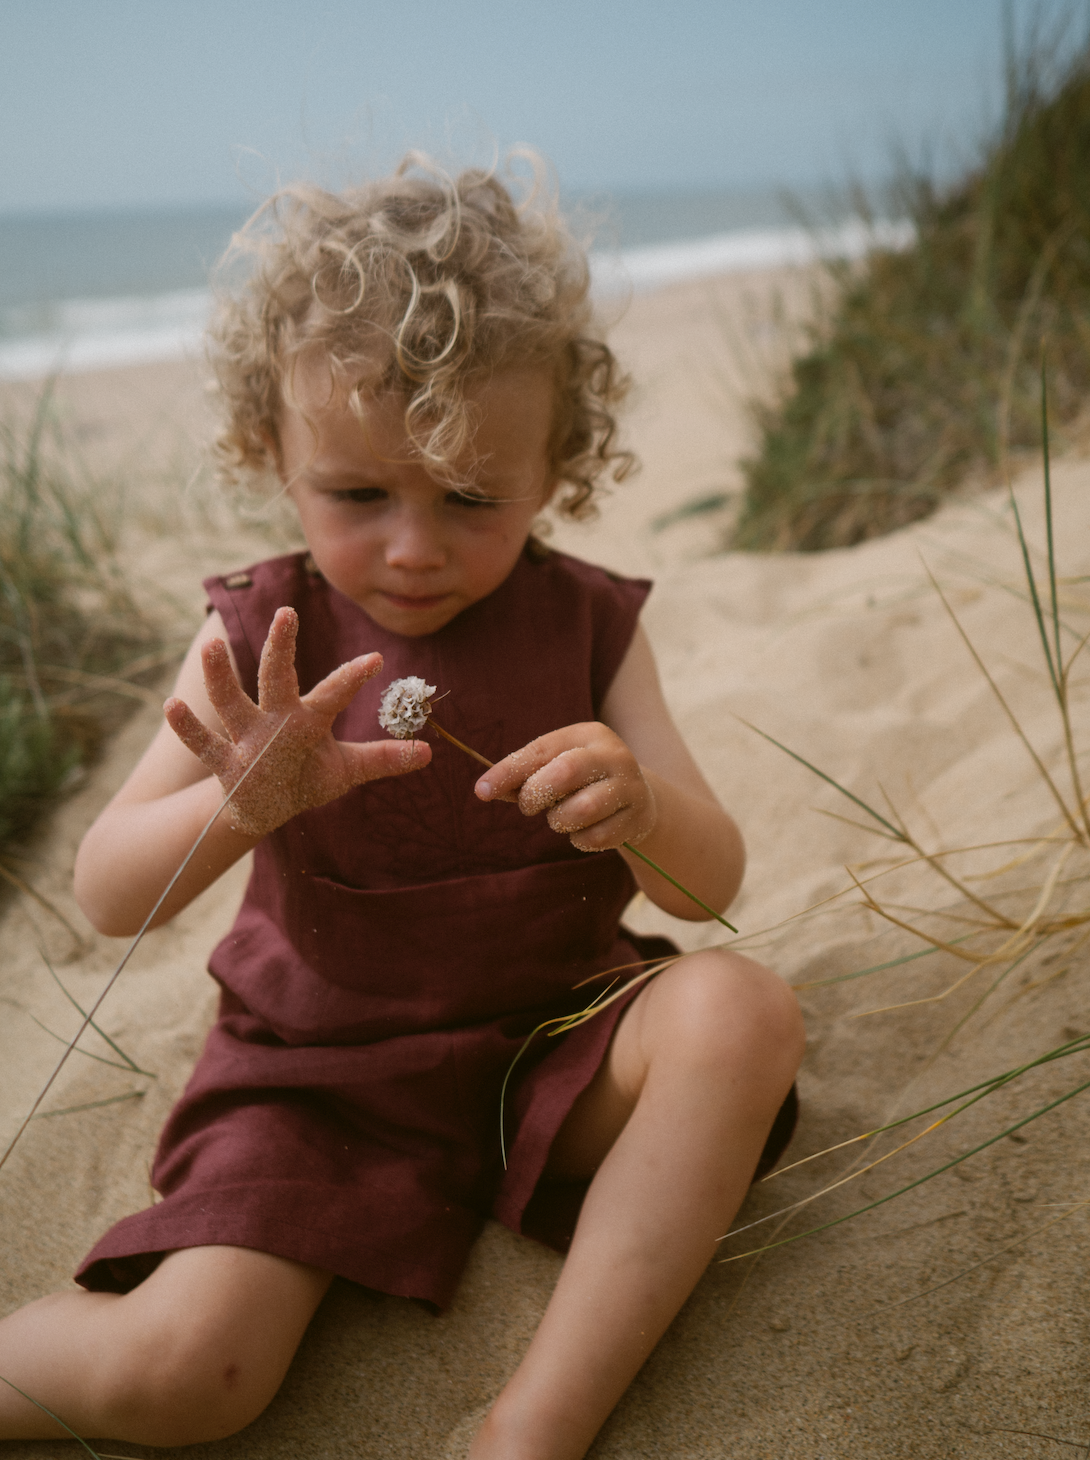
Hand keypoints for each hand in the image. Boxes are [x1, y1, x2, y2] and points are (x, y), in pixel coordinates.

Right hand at [164, 606, 430, 837]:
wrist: (262, 808)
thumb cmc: (305, 778)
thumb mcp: (345, 771)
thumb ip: (382, 758)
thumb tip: (429, 754)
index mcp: (307, 718)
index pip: (334, 693)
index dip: (353, 678)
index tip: (377, 660)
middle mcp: (275, 720)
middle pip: (276, 677)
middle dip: (281, 647)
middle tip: (286, 613)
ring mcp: (246, 738)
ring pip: (231, 701)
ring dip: (222, 677)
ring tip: (211, 647)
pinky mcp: (224, 763)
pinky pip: (204, 743)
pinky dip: (188, 727)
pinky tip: (172, 706)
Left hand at [475, 721, 655, 852]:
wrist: (638, 800)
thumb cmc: (583, 782)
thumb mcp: (556, 769)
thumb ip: (524, 777)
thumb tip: (486, 789)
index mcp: (588, 734)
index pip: (540, 750)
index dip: (508, 771)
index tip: (481, 791)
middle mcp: (613, 755)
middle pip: (564, 772)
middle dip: (535, 794)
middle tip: (529, 806)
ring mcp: (630, 786)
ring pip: (582, 809)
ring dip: (559, 820)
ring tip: (561, 817)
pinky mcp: (638, 817)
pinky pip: (596, 837)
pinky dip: (580, 840)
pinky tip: (583, 831)